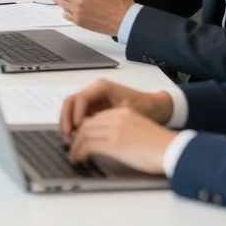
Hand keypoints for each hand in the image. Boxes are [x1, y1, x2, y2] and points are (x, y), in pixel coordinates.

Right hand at [59, 78, 173, 137]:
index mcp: (102, 87)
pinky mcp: (95, 110)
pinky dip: (75, 126)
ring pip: (72, 109)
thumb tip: (90, 128)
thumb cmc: (147, 106)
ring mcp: (94, 100)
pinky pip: (79, 116)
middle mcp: (95, 91)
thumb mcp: (128, 112)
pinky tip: (77, 138)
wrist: (159, 108)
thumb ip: (108, 119)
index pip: (80, 99)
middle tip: (67, 135)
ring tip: (69, 139)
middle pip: (71, 102)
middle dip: (66, 119)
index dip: (75, 114)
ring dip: (68, 123)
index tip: (77, 129)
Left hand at [66, 106, 174, 174]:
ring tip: (73, 156)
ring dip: (75, 146)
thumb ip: (122, 129)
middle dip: (77, 137)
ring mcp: (115, 130)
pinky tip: (78, 159)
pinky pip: (88, 146)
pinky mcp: (114, 144)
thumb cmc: (160, 145)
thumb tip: (107, 141)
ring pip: (84, 134)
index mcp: (124, 112)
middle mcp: (117, 118)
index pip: (96, 117)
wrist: (173, 150)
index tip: (80, 137)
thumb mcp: (138, 129)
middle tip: (72, 147)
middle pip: (87, 124)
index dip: (84, 128)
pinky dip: (79, 153)